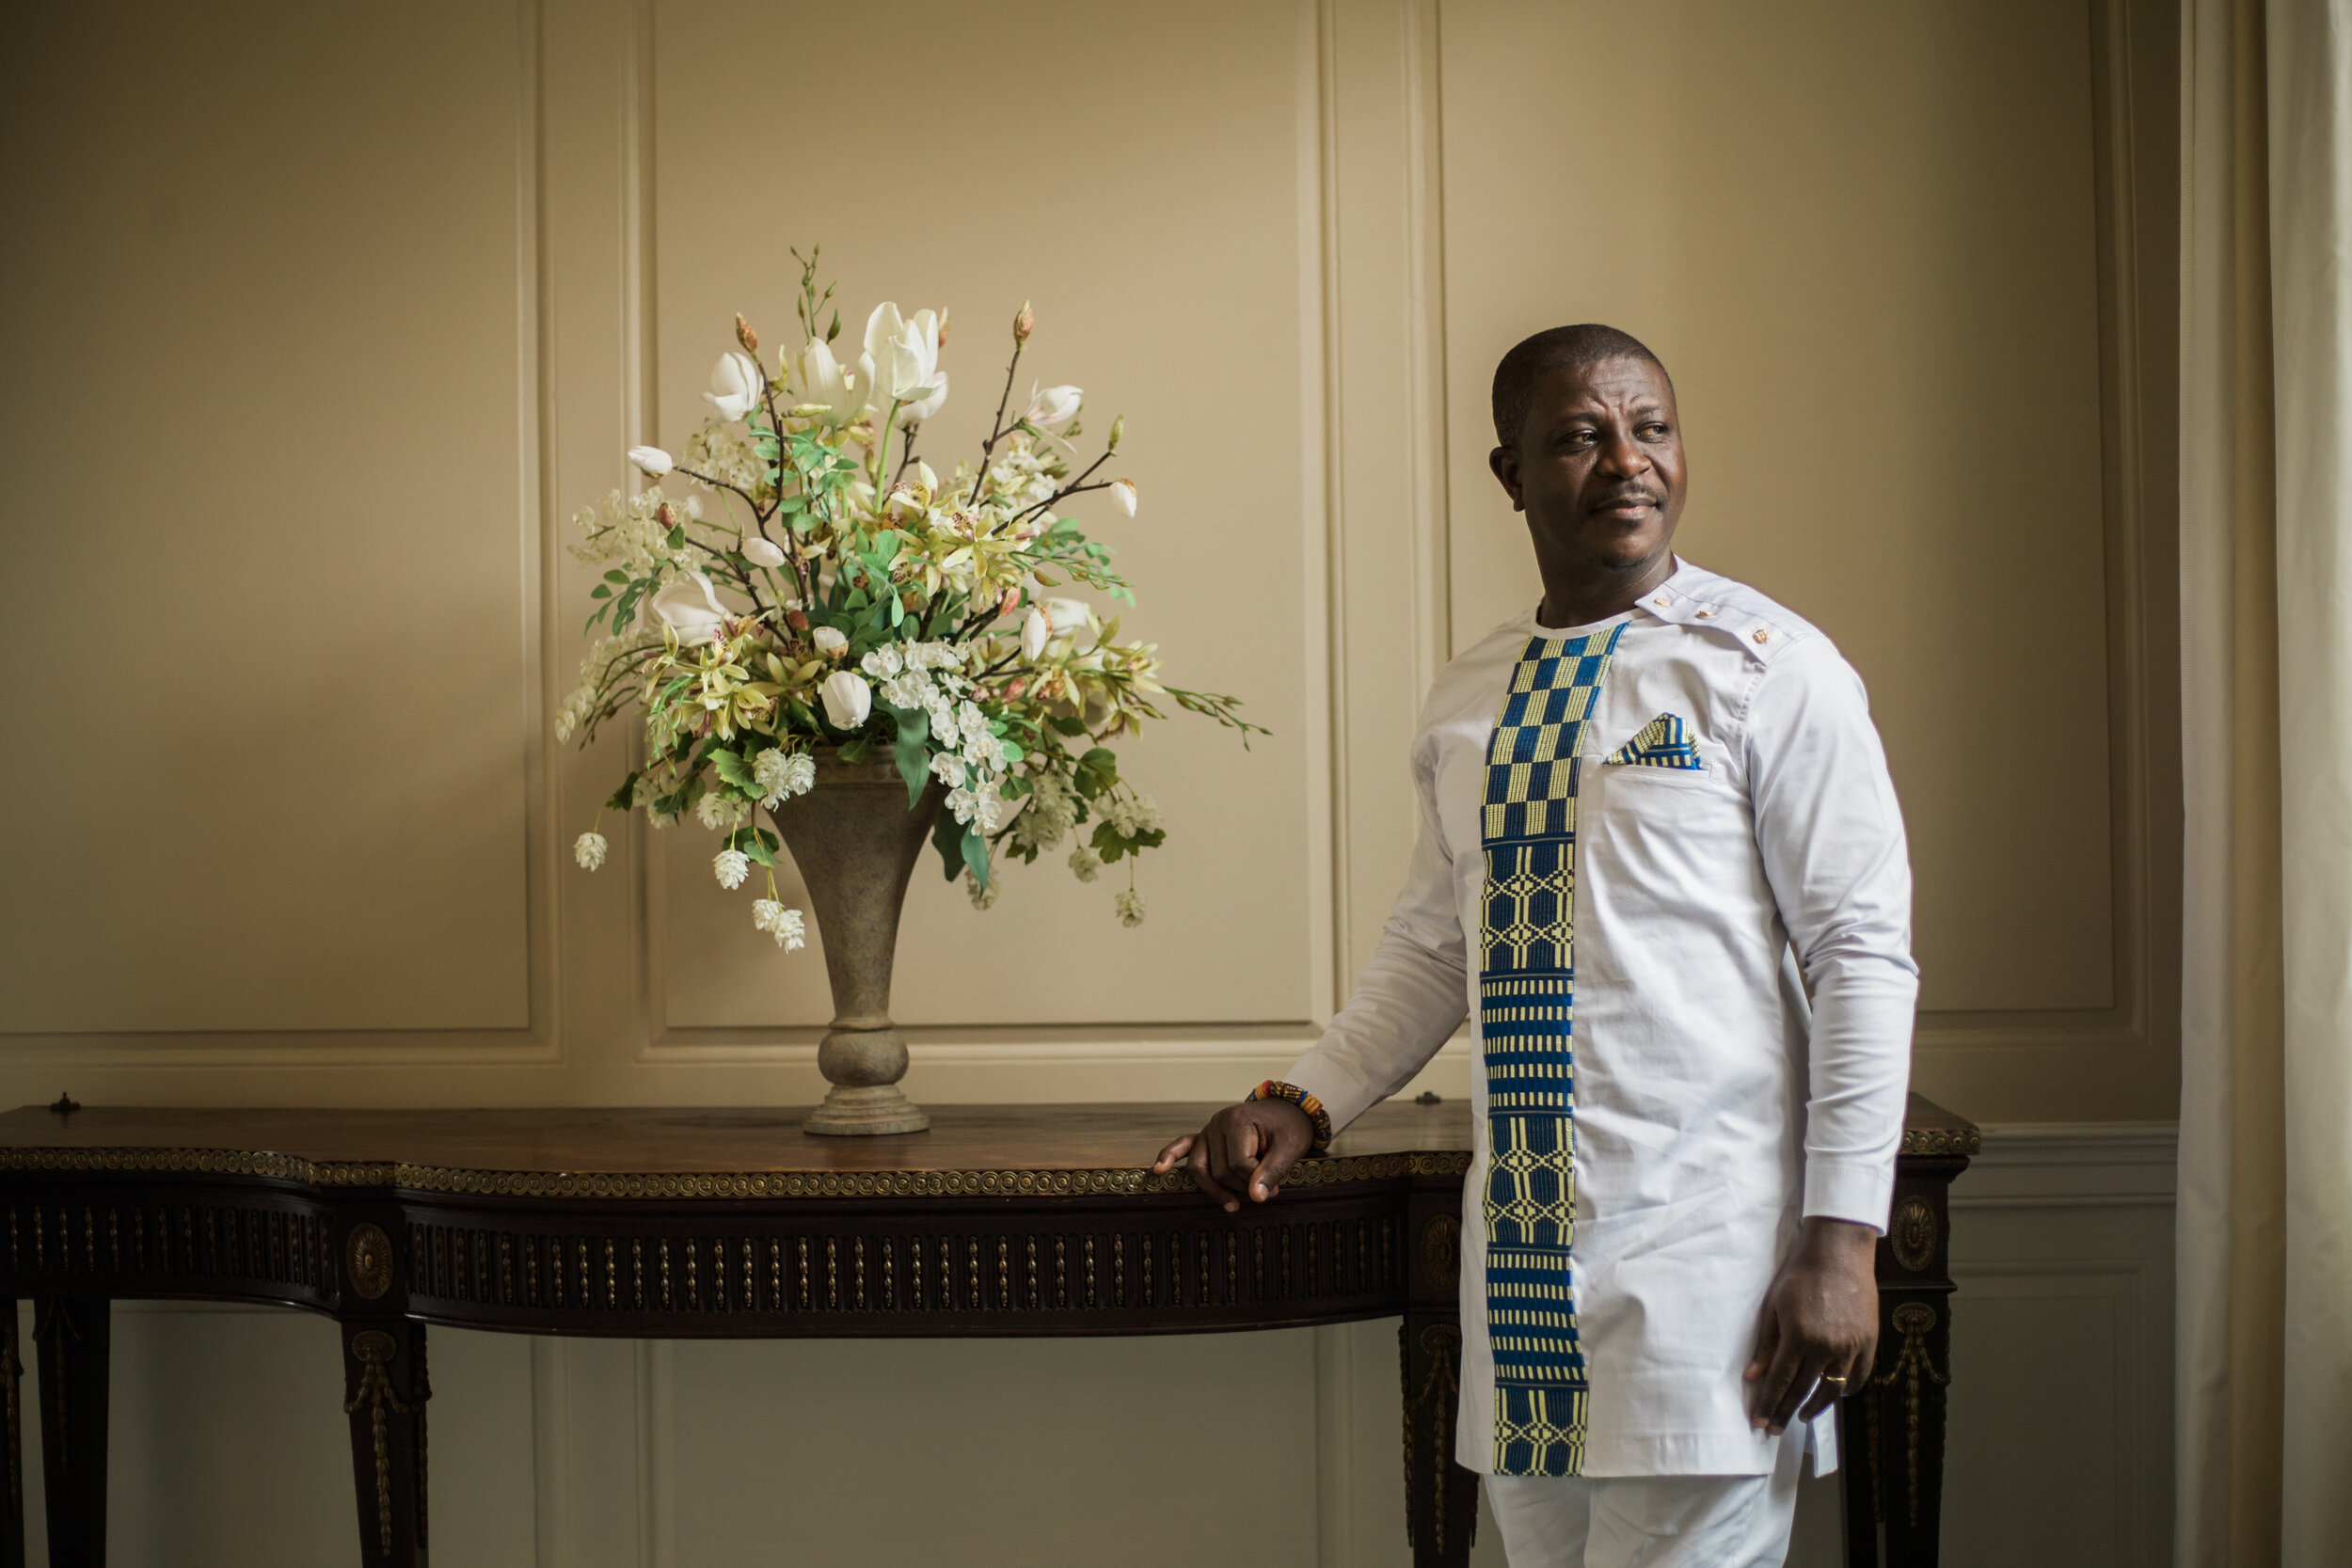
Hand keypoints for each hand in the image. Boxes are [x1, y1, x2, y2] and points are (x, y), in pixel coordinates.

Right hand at [1151, 1101, 1314, 1213]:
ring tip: (1233, 1205)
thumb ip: (1273, 1171)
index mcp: (1238, 1120)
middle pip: (1219, 1169)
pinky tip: (1159, 1170)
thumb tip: (1257, 1197)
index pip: (1239, 1163)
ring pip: (1200, 1168)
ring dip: (1215, 1189)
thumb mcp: (1290, 1147)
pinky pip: (1182, 1147)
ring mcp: (1208, 1130)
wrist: (1287, 1111)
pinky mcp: (1204, 1137)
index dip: (1256, 1180)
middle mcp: (1217, 1123)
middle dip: (1242, 1186)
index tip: (1276, 1187)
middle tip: (1268, 1190)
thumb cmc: (1289, 1127)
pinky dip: (1169, 1157)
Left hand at [1744, 1216, 1878, 1434]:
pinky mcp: (1869, 1342)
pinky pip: (1858, 1377)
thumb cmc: (1799, 1274)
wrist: (1839, 1252)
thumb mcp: (1774, 1306)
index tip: (1759, 1423)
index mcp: (1798, 1337)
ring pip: (1832, 1390)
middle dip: (1785, 1412)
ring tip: (1800, 1416)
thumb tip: (1753, 1376)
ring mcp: (1851, 1347)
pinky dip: (1846, 1391)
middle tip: (1774, 1430)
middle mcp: (1826, 1347)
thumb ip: (1766, 1344)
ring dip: (1815, 1407)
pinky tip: (1833, 1396)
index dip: (1769, 1404)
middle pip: (1804, 1391)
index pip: (1781, 1381)